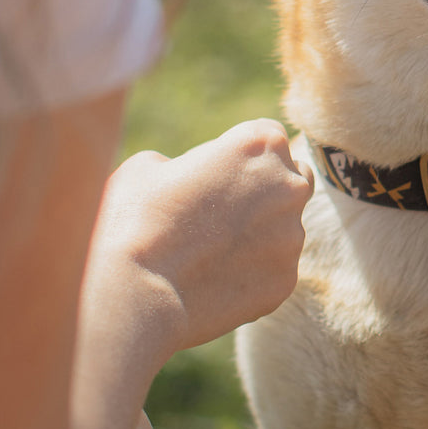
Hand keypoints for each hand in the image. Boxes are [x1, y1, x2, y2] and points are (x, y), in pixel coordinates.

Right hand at [89, 119, 313, 356]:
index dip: (242, 153)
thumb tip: (190, 178)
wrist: (135, 291)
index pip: (270, 137)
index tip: (219, 172)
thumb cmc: (136, 217)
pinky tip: (216, 281)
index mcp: (261, 143)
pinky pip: (275, 269)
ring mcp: (292, 235)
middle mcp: (288, 185)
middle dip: (268, 189)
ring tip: (212, 252)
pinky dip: (254, 272)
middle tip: (225, 211)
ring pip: (285, 228)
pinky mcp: (286, 279)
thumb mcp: (150, 165)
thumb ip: (186, 163)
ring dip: (261, 233)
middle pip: (292, 178)